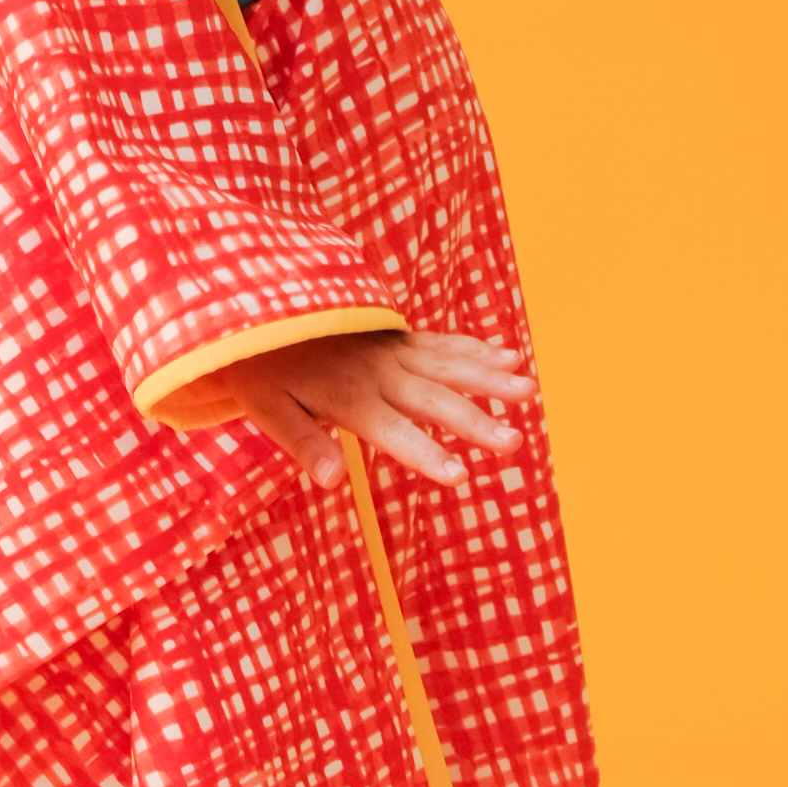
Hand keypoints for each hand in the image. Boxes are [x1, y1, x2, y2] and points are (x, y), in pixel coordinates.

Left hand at [177, 329, 535, 492]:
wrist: (260, 305)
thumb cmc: (262, 367)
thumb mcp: (266, 410)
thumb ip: (302, 442)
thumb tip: (330, 481)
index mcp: (349, 397)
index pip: (394, 432)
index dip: (426, 454)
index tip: (460, 476)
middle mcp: (379, 372)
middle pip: (434, 399)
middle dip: (475, 421)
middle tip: (512, 443)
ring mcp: (392, 349)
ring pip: (449, 364)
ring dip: (488, 378)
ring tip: (526, 391)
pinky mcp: (397, 335)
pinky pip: (441, 342)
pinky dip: (475, 348)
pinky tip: (508, 356)